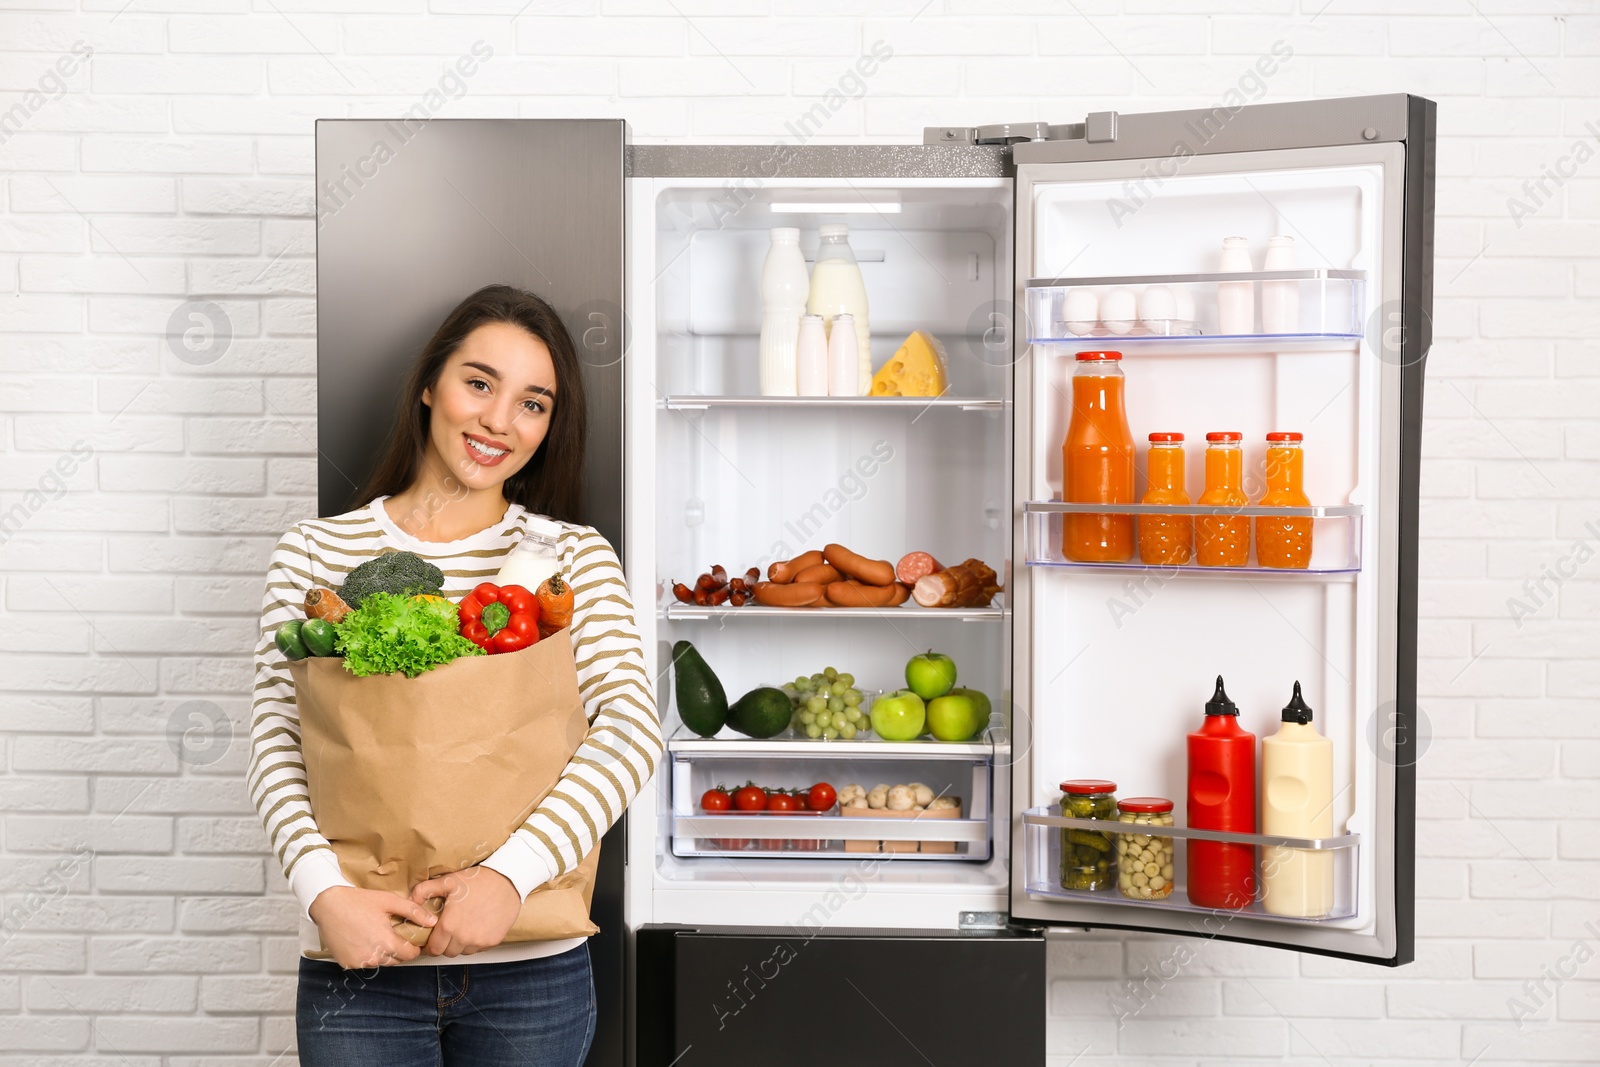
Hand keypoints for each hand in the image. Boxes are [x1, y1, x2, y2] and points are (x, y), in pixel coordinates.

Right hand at [308, 885, 437, 969]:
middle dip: (398, 949)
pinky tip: (363, 939)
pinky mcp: (347, 963)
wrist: (327, 905)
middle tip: (393, 933)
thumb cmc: (358, 901)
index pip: (409, 955)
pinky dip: (367, 954)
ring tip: (377, 934)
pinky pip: (364, 963)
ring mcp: (358, 962)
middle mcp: (372, 957)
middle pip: (395, 959)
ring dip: (383, 952)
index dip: (414, 947)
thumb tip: (432, 921)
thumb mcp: (389, 901)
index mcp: (386, 942)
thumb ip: (412, 912)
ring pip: (380, 962)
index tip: (412, 939)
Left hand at [409, 866, 521, 957]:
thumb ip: (424, 891)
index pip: (433, 949)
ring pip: (464, 952)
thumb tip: (410, 901)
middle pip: (448, 953)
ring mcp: (480, 941)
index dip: (432, 944)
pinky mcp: (493, 941)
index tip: (435, 936)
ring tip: (464, 926)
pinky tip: (478, 926)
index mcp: (449, 926)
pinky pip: (479, 948)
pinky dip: (476, 941)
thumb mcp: (447, 881)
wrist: (507, 879)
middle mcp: (464, 938)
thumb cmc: (477, 880)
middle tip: (450, 929)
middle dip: (446, 943)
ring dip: (461, 943)